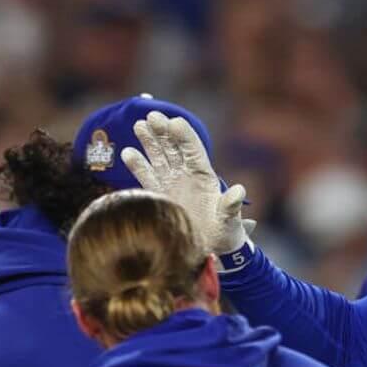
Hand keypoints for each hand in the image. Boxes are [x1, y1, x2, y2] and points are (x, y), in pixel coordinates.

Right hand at [121, 112, 247, 254]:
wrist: (210, 250)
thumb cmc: (225, 234)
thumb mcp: (229, 220)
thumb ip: (230, 206)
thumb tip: (239, 191)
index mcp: (205, 176)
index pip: (194, 150)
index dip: (184, 136)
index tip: (174, 122)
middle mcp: (187, 175)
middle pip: (174, 148)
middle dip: (164, 132)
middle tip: (152, 115)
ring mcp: (172, 183)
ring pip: (159, 157)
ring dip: (150, 142)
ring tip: (140, 125)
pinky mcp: (160, 195)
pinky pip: (147, 177)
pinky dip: (138, 166)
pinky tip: (127, 153)